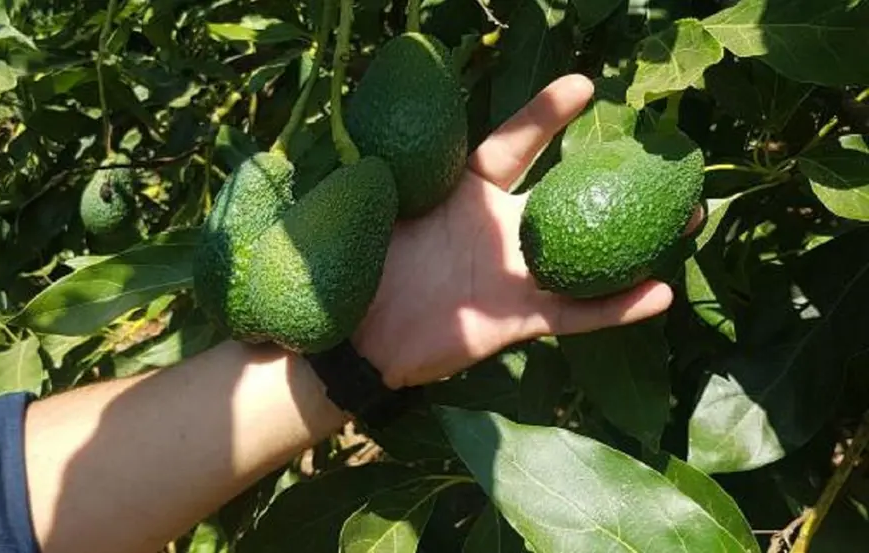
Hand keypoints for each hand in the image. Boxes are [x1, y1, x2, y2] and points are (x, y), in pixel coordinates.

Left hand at [353, 74, 701, 388]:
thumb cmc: (358, 263)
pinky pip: (574, 314)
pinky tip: (661, 293)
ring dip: (638, 242)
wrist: (353, 335)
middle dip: (618, 178)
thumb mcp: (384, 205)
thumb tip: (413, 120)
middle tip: (666, 157)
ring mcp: (513, 275)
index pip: (513, 146)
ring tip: (689, 220)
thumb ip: (406, 168)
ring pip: (587, 255)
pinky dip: (615, 308)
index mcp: (466, 193)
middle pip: (571, 198)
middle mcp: (500, 229)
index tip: (585, 85)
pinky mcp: (518, 321)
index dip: (544, 116)